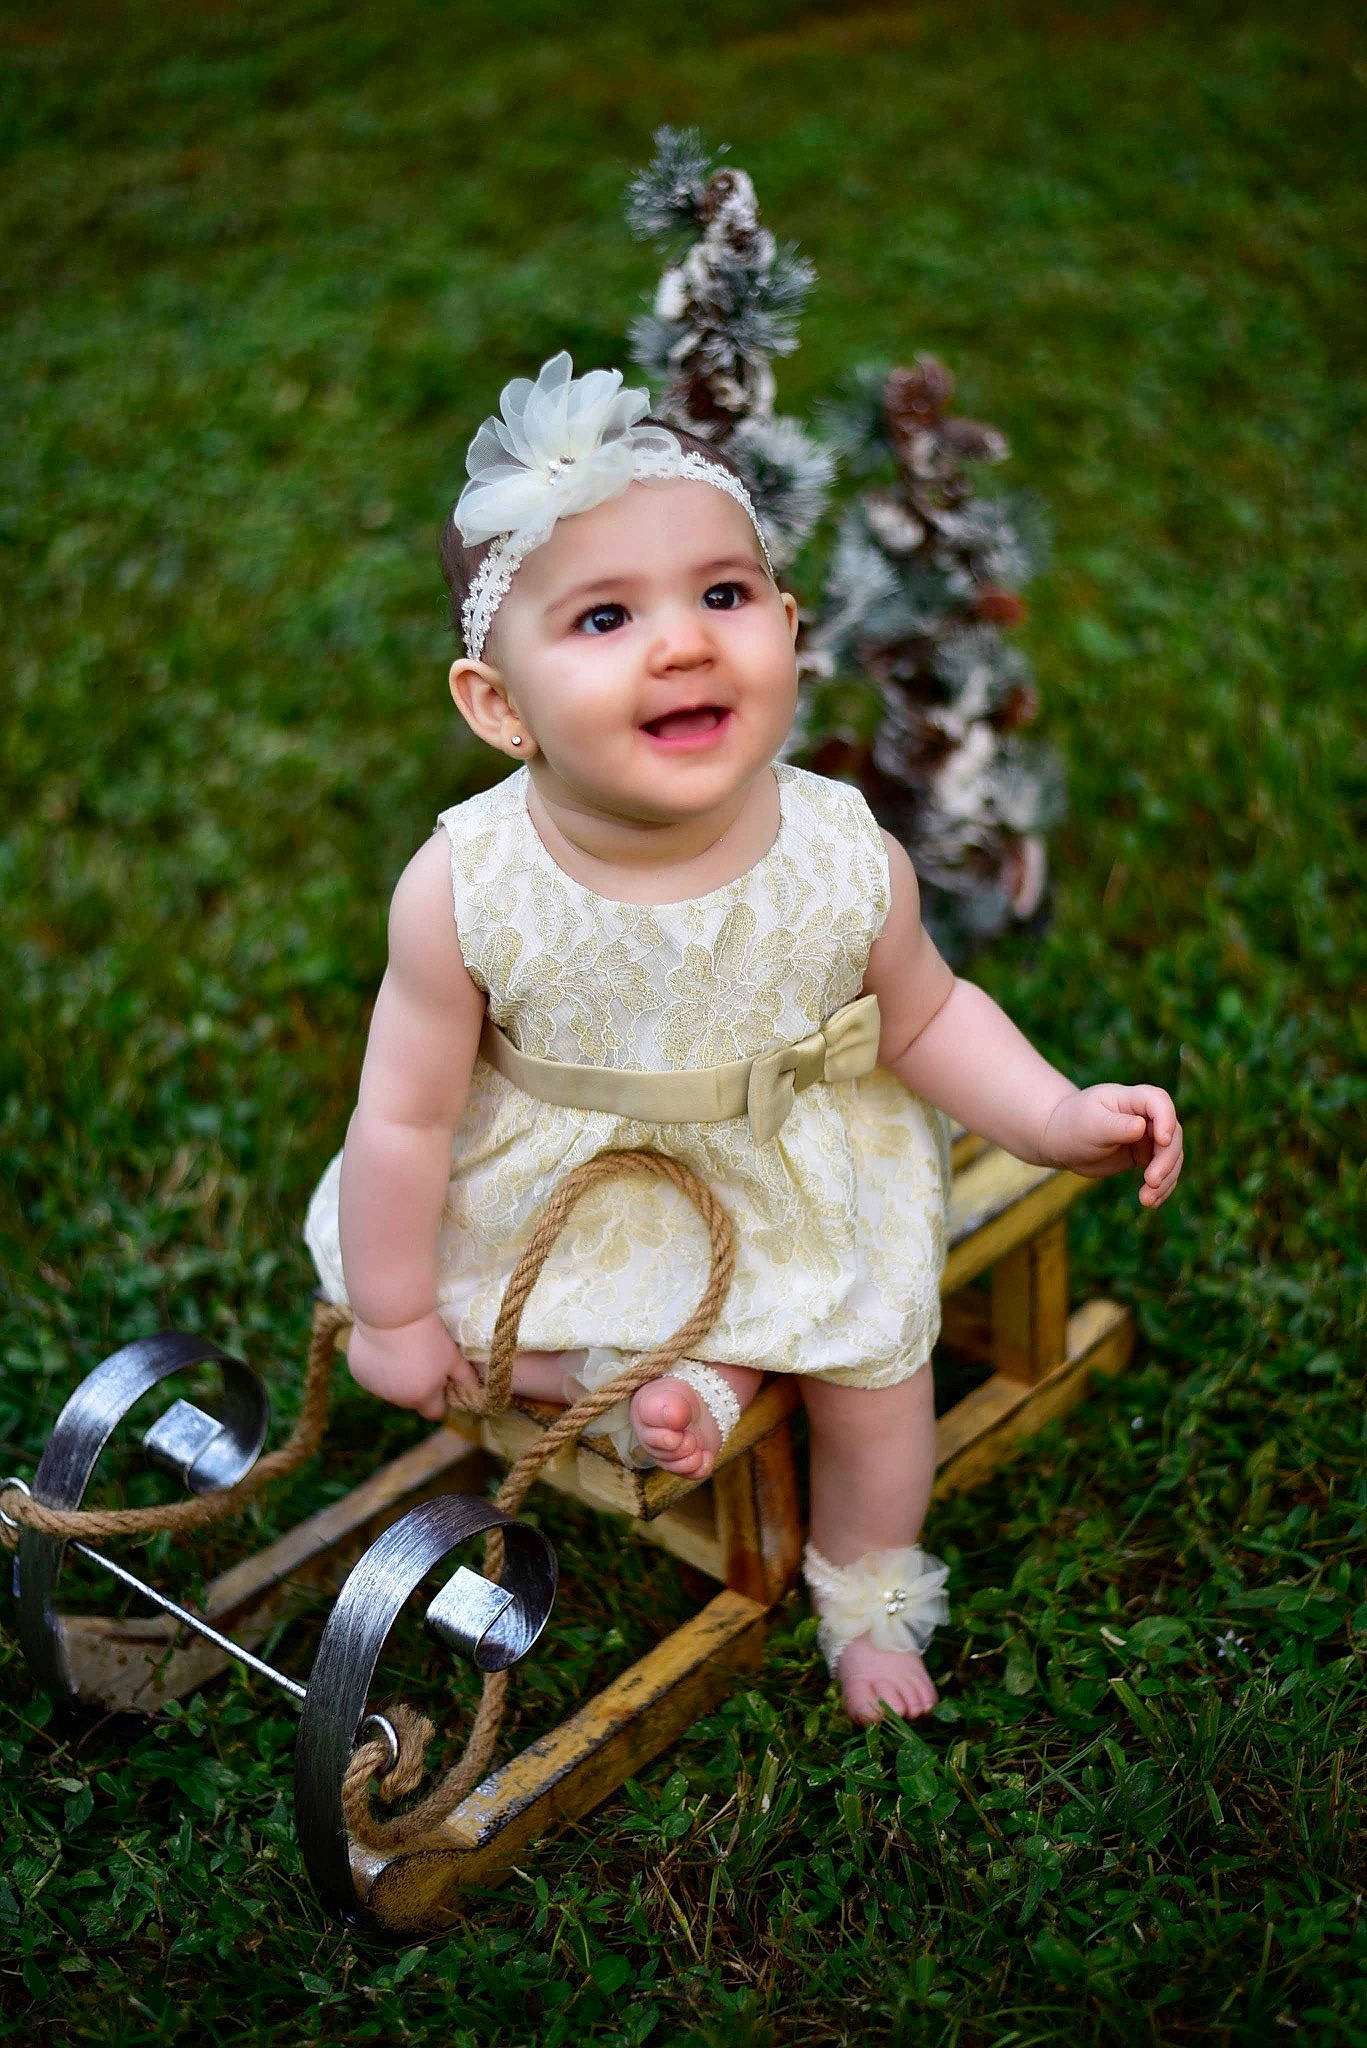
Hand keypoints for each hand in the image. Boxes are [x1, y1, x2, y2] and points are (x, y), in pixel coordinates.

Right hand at [345, 1310, 484, 1419]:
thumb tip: (478, 1390)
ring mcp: (375, 1387)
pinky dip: (377, 1366)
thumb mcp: (452, 1356)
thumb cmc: (428, 1335)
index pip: (434, 1413)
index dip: (441, 1399)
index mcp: (422, 1397)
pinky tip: (382, 1346)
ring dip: (395, 1377)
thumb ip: (465, 1377)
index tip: (442, 1381)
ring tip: (401, 1350)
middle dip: (418, 1386)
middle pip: (411, 1400)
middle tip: (421, 1359)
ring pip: (389, 1388)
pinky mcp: (358, 1373)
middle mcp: (396, 1399)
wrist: (391, 1313)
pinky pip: (371, 1375)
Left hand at [1040, 1084, 1182, 1206]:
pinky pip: (1162, 1171)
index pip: (1159, 1101)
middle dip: (1166, 1160)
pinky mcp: (1145, 1155)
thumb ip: (1115, 1126)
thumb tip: (1141, 1127)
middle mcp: (1144, 1116)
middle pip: (1172, 1134)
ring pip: (1171, 1156)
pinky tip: (1150, 1202)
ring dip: (1166, 1178)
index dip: (1166, 1118)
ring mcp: (1147, 1136)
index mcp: (1130, 1098)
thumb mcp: (1090, 1124)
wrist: (1061, 1141)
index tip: (1162, 1141)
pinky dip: (1160, 1187)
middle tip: (1152, 1182)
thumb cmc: (1072, 1125)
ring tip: (1147, 1200)